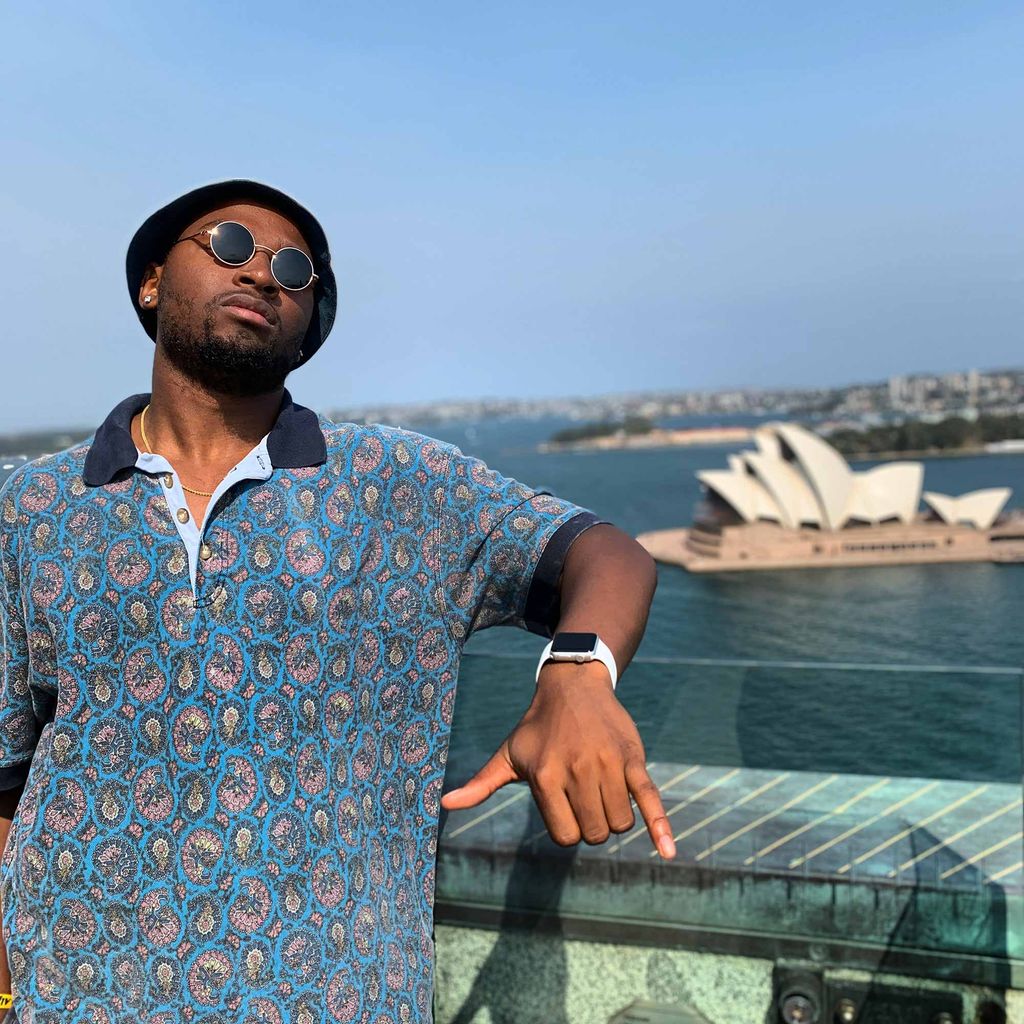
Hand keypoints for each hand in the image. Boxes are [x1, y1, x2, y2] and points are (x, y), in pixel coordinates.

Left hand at [440, 661, 676, 858]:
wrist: (573, 684)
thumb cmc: (537, 727)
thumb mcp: (508, 753)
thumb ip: (481, 784)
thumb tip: (445, 803)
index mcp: (545, 776)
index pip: (565, 836)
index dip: (566, 829)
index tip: (562, 807)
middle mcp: (577, 771)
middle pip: (594, 833)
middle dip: (590, 825)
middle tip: (582, 798)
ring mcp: (608, 765)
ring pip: (619, 823)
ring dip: (613, 818)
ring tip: (600, 791)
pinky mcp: (633, 759)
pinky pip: (650, 800)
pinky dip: (660, 827)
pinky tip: (668, 850)